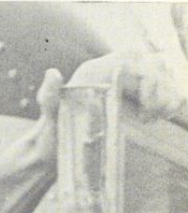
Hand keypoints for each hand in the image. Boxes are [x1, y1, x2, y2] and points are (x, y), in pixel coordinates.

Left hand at [32, 52, 187, 155]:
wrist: (55, 147)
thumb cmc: (51, 132)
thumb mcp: (49, 116)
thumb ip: (48, 96)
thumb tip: (52, 74)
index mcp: (95, 71)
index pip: (132, 59)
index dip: (148, 79)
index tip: (146, 108)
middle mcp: (112, 71)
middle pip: (153, 65)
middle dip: (161, 88)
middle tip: (152, 116)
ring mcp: (125, 81)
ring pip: (163, 73)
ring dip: (168, 94)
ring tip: (156, 117)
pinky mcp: (135, 94)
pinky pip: (164, 86)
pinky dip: (171, 97)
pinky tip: (164, 115)